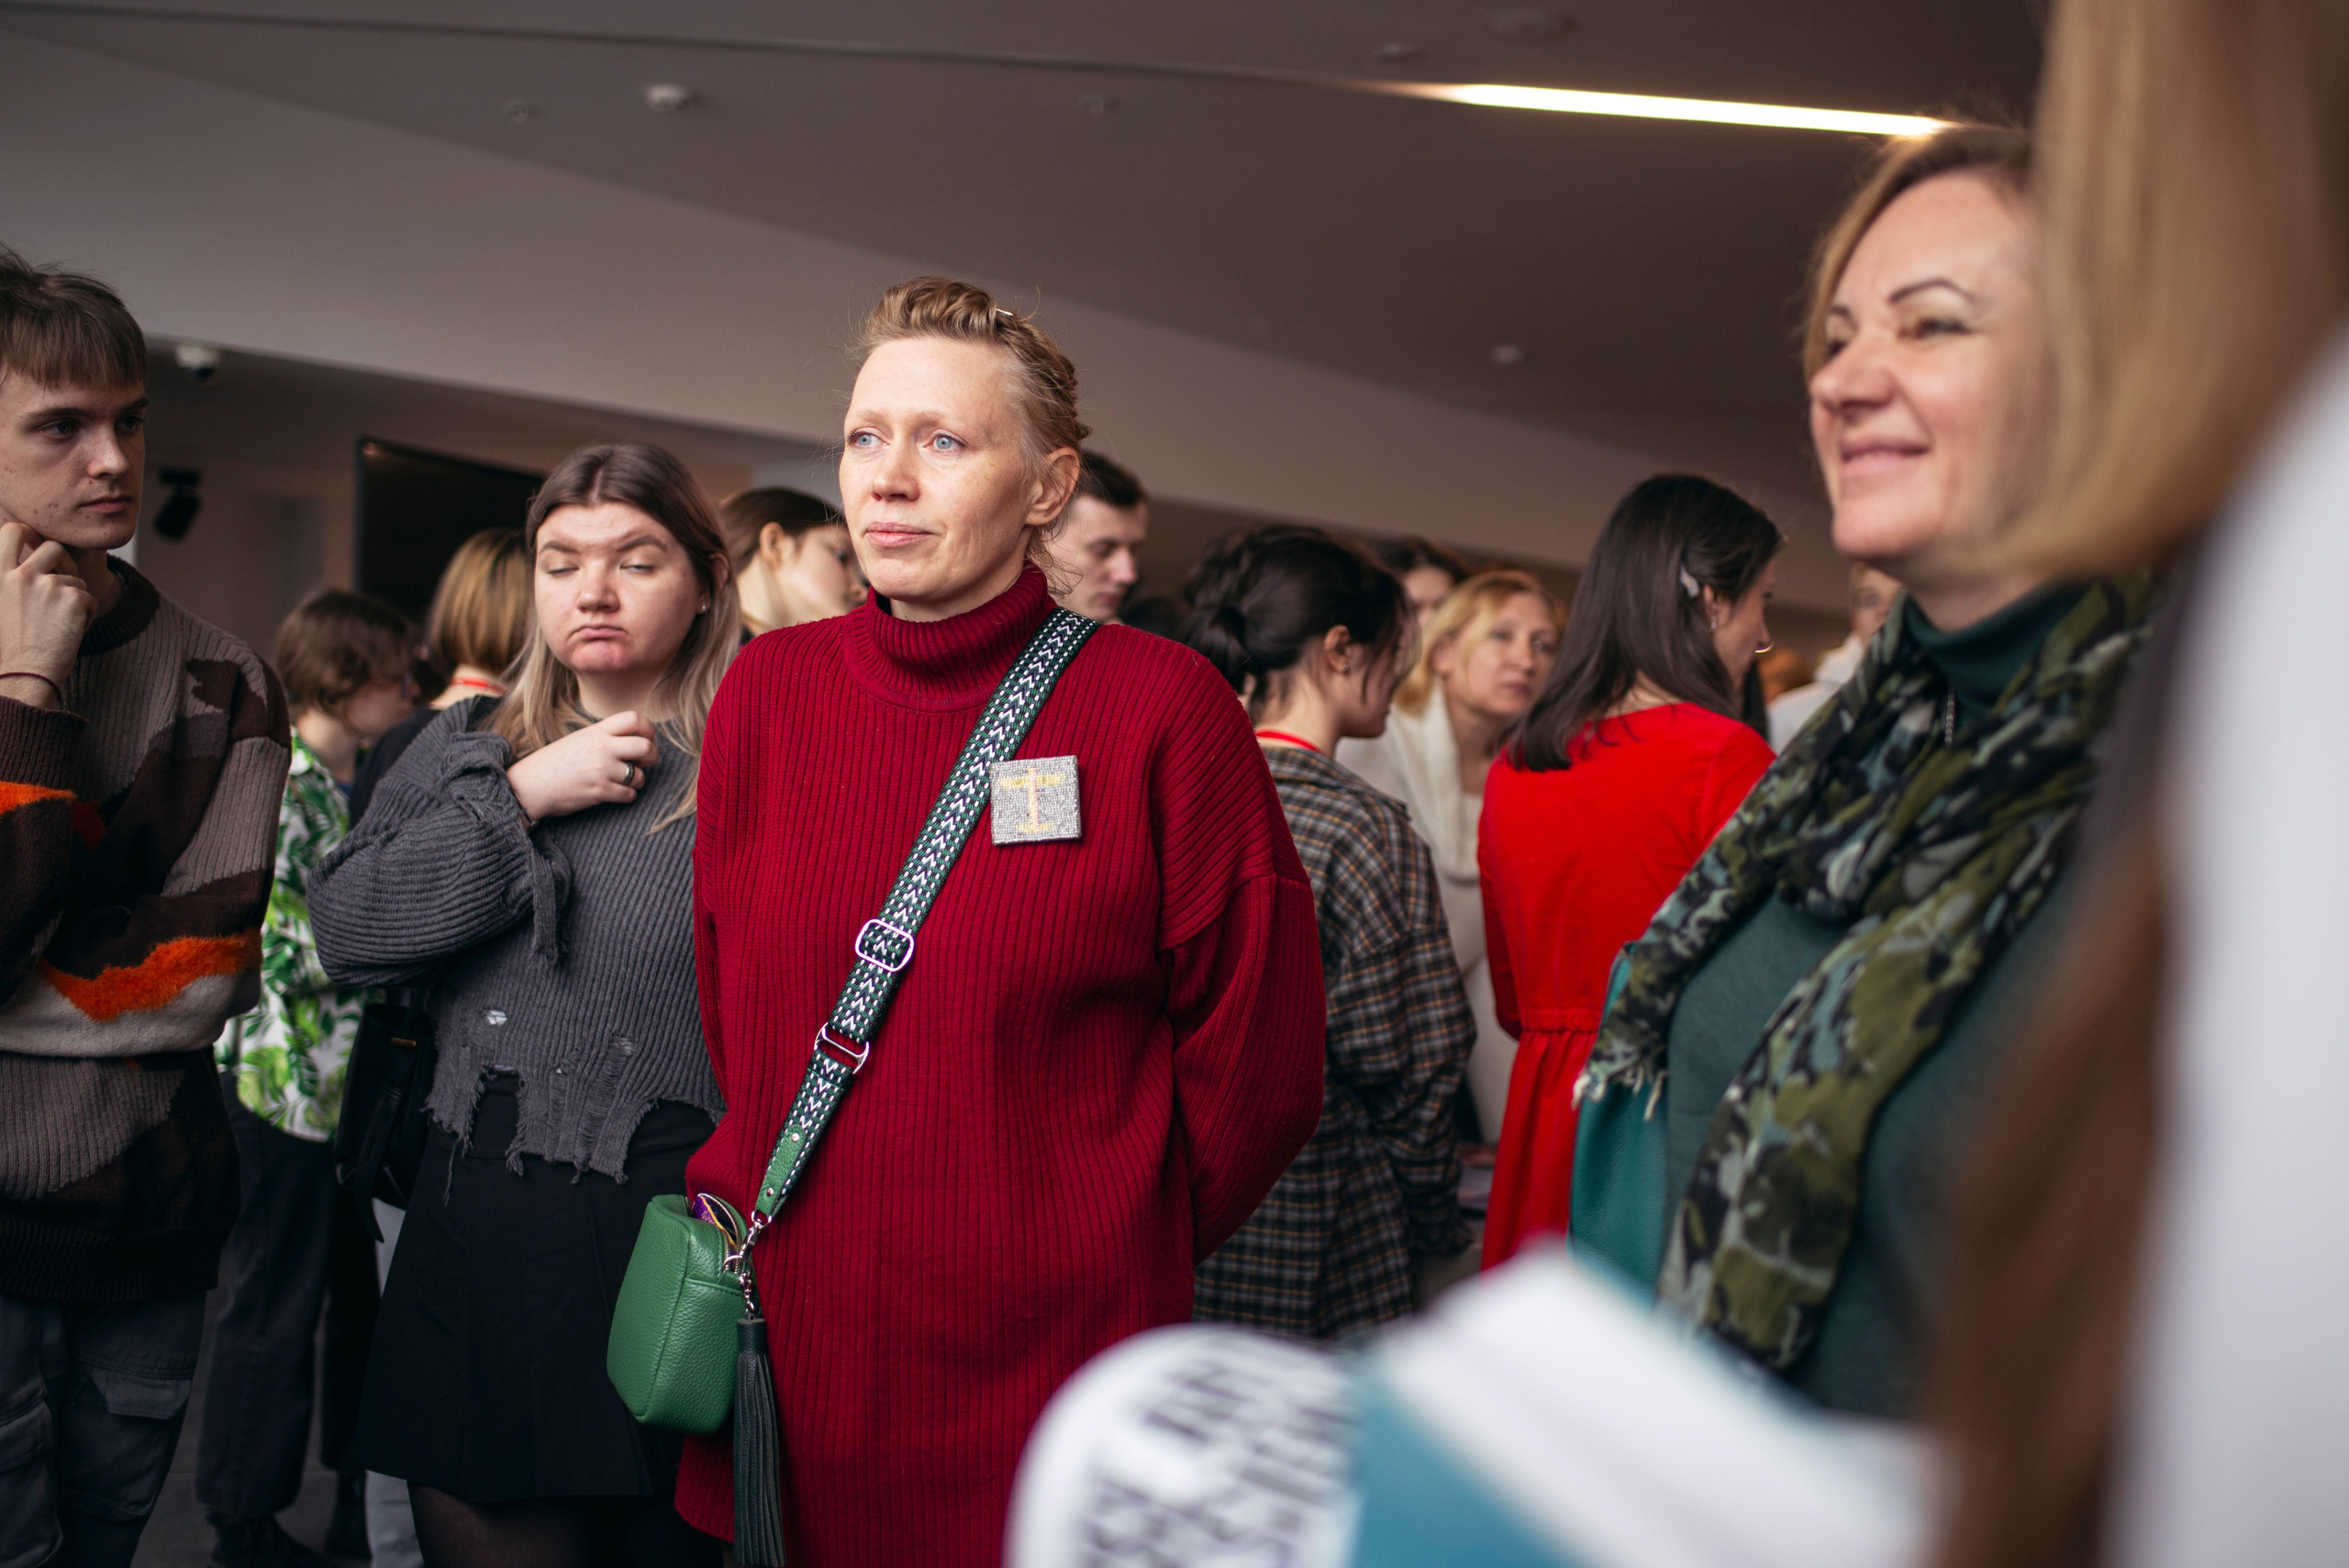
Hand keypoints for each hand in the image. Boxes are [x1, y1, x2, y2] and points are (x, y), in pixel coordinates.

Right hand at [0, 522, 95, 709]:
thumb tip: (25, 566)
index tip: (33, 538)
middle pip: (54, 547)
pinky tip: (71, 632)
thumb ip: (11, 582)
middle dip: (64, 563)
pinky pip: (89, 598)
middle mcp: (22, 574)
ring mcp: (49, 584)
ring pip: (75, 580)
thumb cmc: (11, 647)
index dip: (26, 530)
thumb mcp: (0, 604)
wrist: (26, 672)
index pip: (11, 531)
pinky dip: (86, 615)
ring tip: (59, 624)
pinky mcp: (73, 597)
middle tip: (63, 582)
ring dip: (74, 599)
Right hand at [506, 711, 659, 822]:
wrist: (530, 785)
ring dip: (637, 780)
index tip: (646, 738)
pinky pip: (629, 795)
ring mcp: (602, 770)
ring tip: (624, 780)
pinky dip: (627, 796)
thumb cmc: (556, 762)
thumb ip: (606, 736)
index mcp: (597, 731)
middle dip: (652, 756)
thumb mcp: (580, 739)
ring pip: (640, 776)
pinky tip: (615, 793)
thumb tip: (638, 739)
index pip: (634, 718)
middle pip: (646, 747)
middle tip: (645, 762)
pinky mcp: (600, 791)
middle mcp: (602, 748)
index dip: (648, 728)